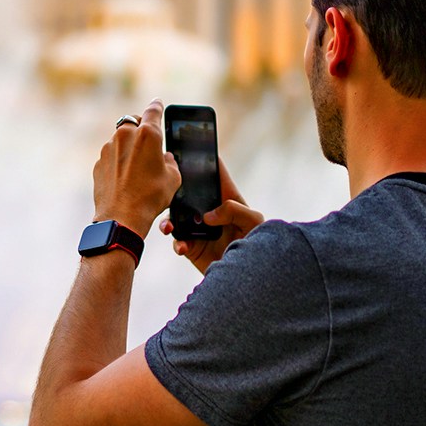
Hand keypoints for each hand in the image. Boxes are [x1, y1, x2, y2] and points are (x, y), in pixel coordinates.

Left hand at [92, 100, 180, 237]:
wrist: (121, 217)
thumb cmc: (150, 197)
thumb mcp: (173, 178)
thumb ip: (170, 162)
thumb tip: (165, 158)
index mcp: (148, 135)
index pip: (153, 111)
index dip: (157, 106)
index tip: (157, 103)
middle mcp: (125, 135)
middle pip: (133, 121)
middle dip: (140, 127)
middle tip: (148, 142)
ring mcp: (108, 148)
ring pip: (120, 139)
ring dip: (128, 147)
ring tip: (137, 169)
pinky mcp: (98, 162)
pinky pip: (111, 156)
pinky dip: (118, 162)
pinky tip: (125, 179)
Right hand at [157, 158, 262, 273]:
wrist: (249, 278)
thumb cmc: (259, 246)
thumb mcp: (254, 222)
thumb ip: (234, 210)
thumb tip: (207, 216)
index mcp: (227, 198)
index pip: (216, 173)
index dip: (204, 159)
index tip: (191, 147)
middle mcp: (210, 211)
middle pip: (188, 193)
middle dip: (175, 190)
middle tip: (166, 188)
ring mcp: (199, 229)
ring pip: (176, 217)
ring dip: (169, 220)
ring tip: (169, 228)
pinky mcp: (192, 247)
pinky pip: (177, 241)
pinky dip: (177, 243)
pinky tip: (183, 247)